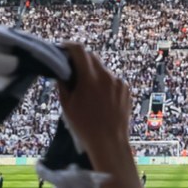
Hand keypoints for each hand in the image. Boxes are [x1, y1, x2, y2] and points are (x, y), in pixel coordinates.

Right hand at [55, 44, 133, 169]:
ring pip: (102, 69)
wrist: (109, 142)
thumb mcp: (66, 106)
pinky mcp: (126, 89)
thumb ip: (63, 84)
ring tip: (87, 91)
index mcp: (90, 79)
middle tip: (72, 69)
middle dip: (81, 59)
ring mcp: (118, 82)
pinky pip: (112, 80)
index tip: (63, 48)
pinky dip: (104, 83)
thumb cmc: (84, 127)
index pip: (79, 50)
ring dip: (93, 73)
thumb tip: (61, 71)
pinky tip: (100, 99)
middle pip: (91, 57)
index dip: (69, 46)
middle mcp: (106, 76)